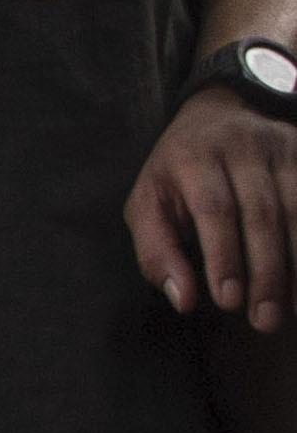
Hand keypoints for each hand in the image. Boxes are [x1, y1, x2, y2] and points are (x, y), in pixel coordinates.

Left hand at [134, 91, 296, 330]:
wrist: (221, 113)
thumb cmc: (178, 174)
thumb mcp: (149, 203)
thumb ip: (157, 251)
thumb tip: (182, 300)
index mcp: (194, 156)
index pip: (214, 209)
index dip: (224, 256)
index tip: (228, 301)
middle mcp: (244, 147)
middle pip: (264, 214)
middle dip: (266, 272)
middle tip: (265, 320)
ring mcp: (285, 149)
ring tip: (296, 311)